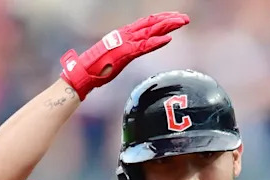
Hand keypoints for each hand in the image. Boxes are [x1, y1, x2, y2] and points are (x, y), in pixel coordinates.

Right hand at [60, 12, 189, 99]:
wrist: (84, 73)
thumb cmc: (98, 67)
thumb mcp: (117, 55)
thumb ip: (128, 50)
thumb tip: (137, 50)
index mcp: (124, 34)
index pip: (147, 22)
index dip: (162, 19)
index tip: (176, 18)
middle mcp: (126, 34)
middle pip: (151, 23)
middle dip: (169, 19)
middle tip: (185, 18)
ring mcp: (126, 43)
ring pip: (150, 31)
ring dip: (167, 27)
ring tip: (181, 23)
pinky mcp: (125, 54)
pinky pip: (143, 47)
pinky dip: (156, 43)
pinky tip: (168, 40)